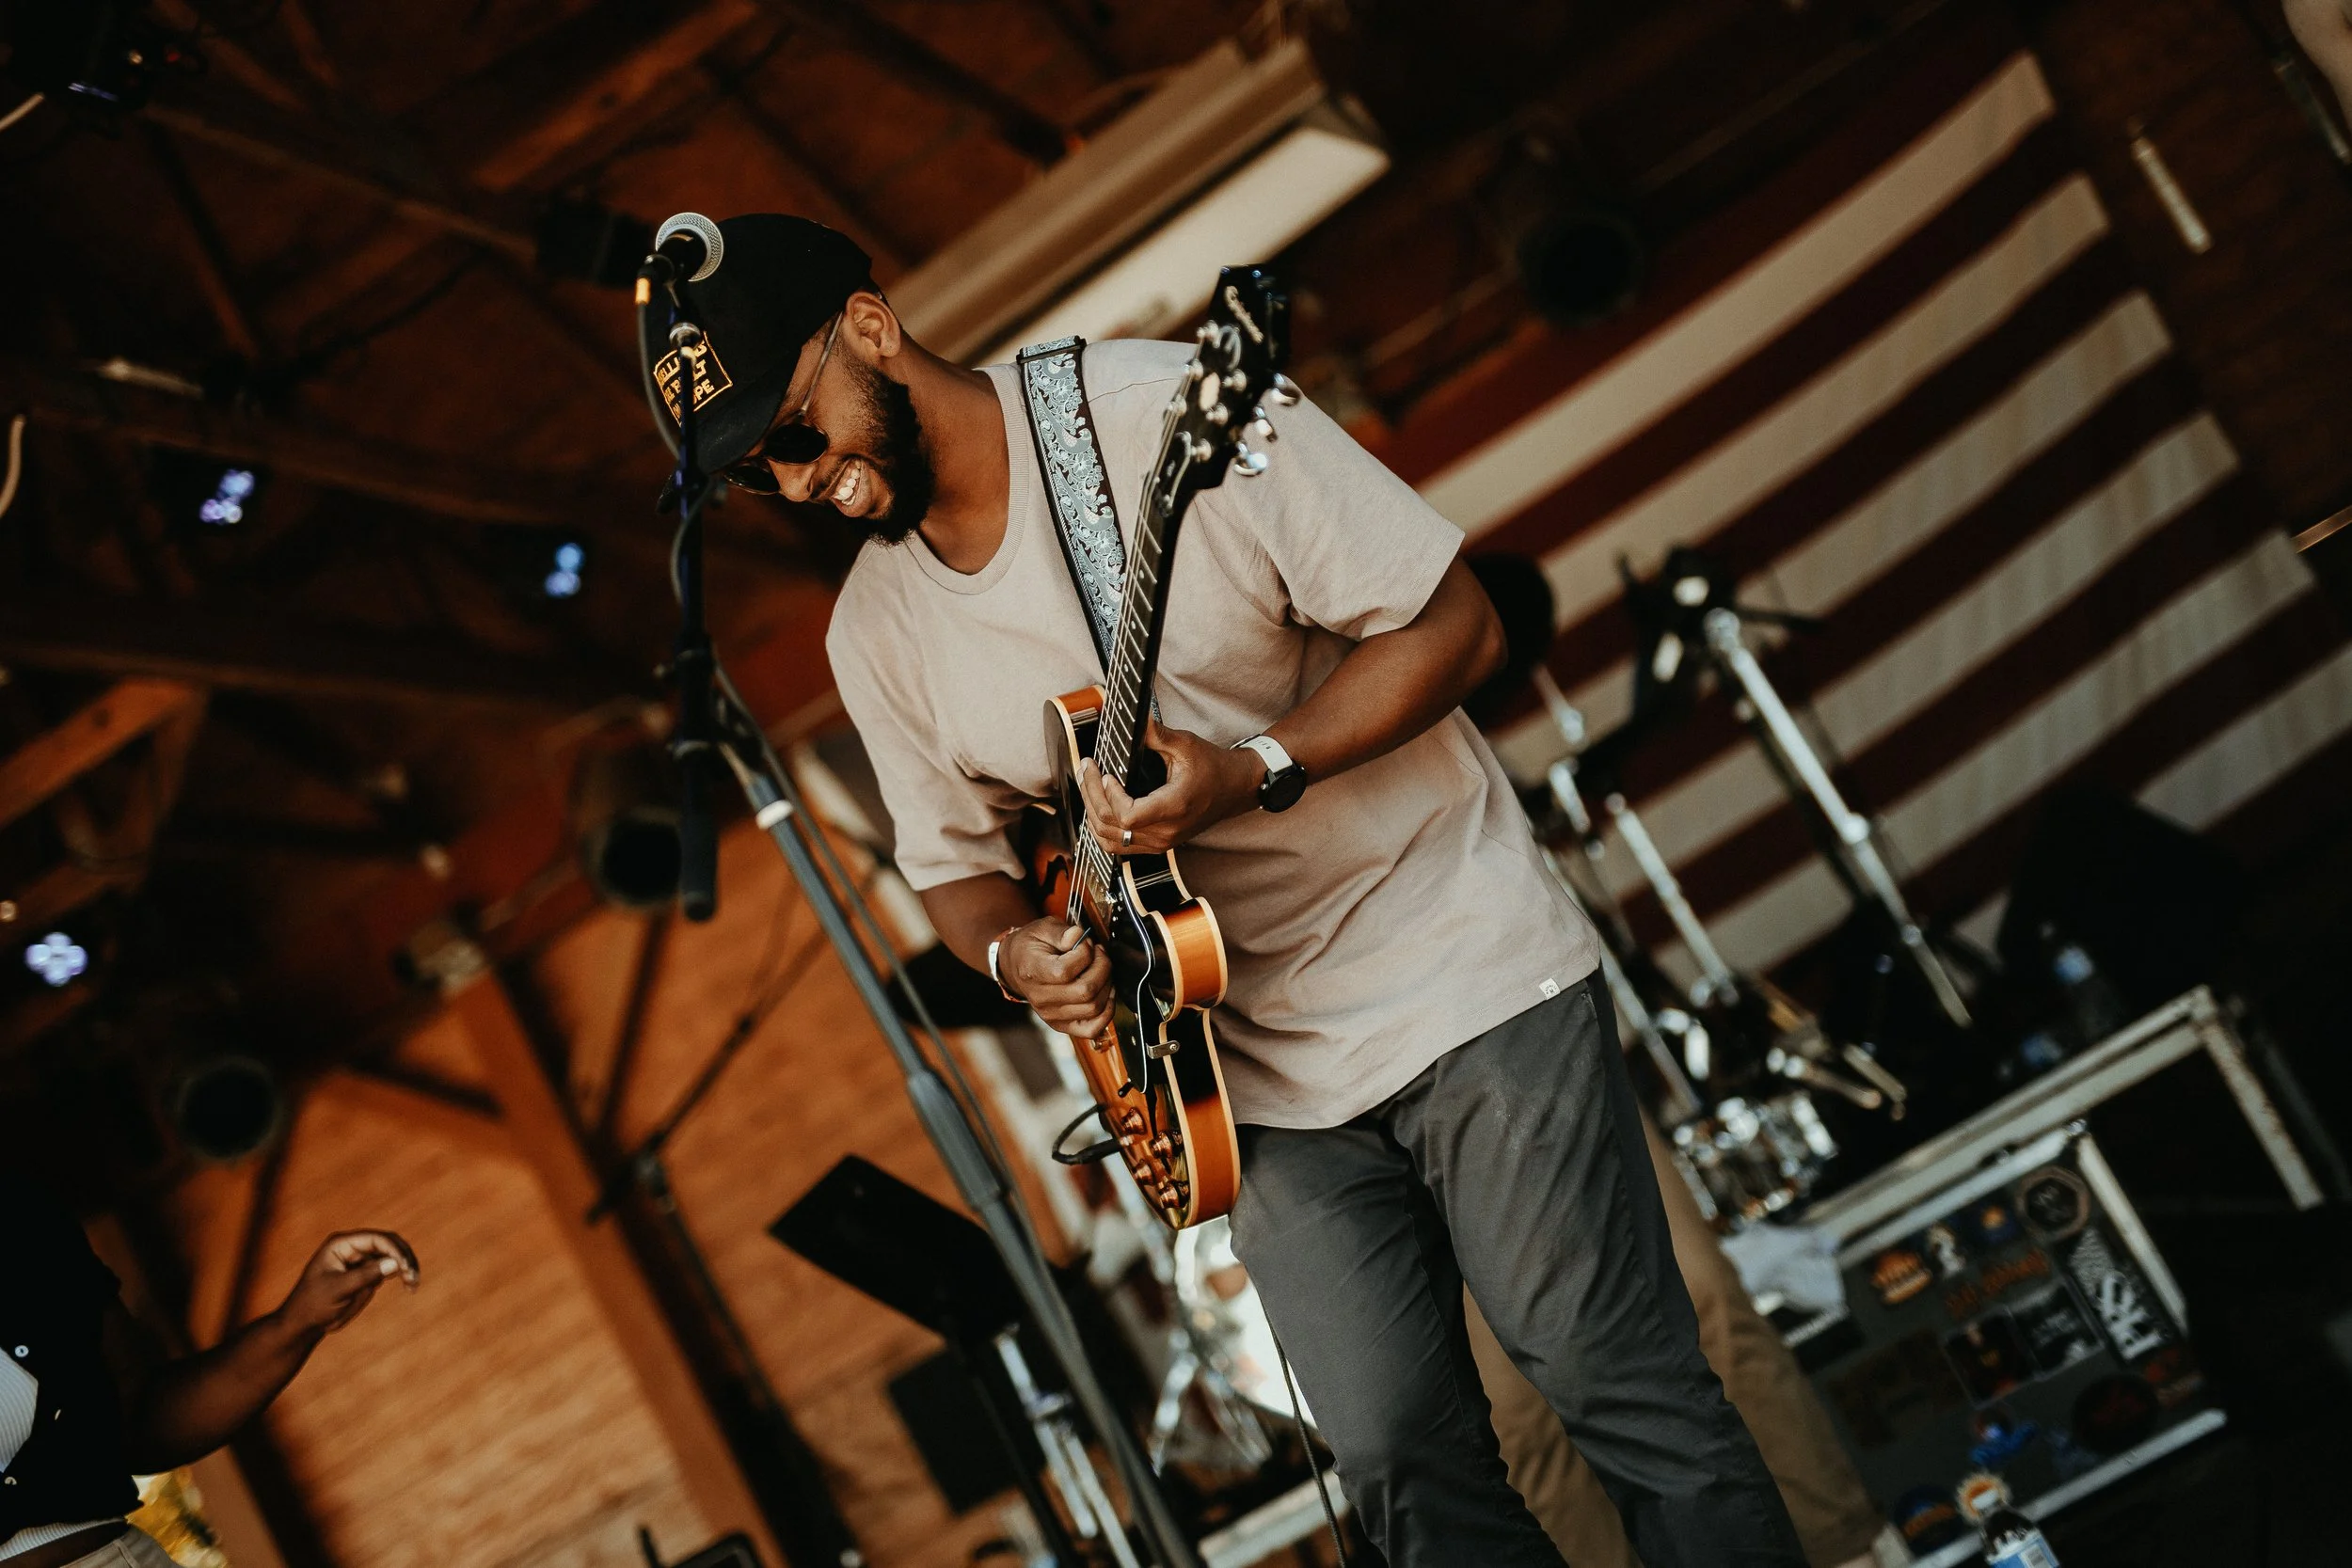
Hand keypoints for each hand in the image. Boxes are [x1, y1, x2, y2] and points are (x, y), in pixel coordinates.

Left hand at [276, 1230, 418, 1337]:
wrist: (304, 1323)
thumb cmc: (314, 1304)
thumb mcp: (337, 1290)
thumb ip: (365, 1275)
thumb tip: (395, 1263)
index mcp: (342, 1244)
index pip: (376, 1239)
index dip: (394, 1251)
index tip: (404, 1268)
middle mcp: (354, 1248)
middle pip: (389, 1243)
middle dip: (403, 1257)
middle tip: (413, 1276)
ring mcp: (361, 1260)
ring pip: (393, 1255)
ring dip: (406, 1266)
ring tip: (413, 1284)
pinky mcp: (367, 1273)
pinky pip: (390, 1268)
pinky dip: (402, 1275)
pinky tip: (409, 1286)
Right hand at [1000, 918, 1112, 1038]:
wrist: (1017, 966)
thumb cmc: (1031, 947)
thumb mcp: (1042, 928)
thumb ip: (1061, 931)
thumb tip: (1078, 936)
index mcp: (1032, 972)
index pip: (1066, 971)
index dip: (1084, 953)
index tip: (1085, 943)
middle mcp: (1040, 998)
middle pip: (1086, 991)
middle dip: (1102, 967)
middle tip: (1099, 954)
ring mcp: (1051, 1014)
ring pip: (1094, 1008)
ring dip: (1107, 985)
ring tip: (1101, 970)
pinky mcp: (1060, 1024)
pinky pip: (1092, 1029)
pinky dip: (1106, 1013)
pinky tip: (1105, 993)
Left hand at [1079, 719, 1262, 857]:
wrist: (1235, 789)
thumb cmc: (1213, 767)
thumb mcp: (1186, 744)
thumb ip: (1157, 734)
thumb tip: (1135, 719)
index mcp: (1173, 807)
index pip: (1127, 816)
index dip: (1109, 796)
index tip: (1108, 773)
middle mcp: (1166, 832)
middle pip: (1112, 828)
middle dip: (1092, 796)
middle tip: (1088, 769)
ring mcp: (1161, 842)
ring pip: (1110, 841)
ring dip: (1093, 814)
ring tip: (1089, 786)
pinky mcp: (1158, 845)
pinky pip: (1119, 847)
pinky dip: (1102, 830)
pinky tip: (1098, 807)